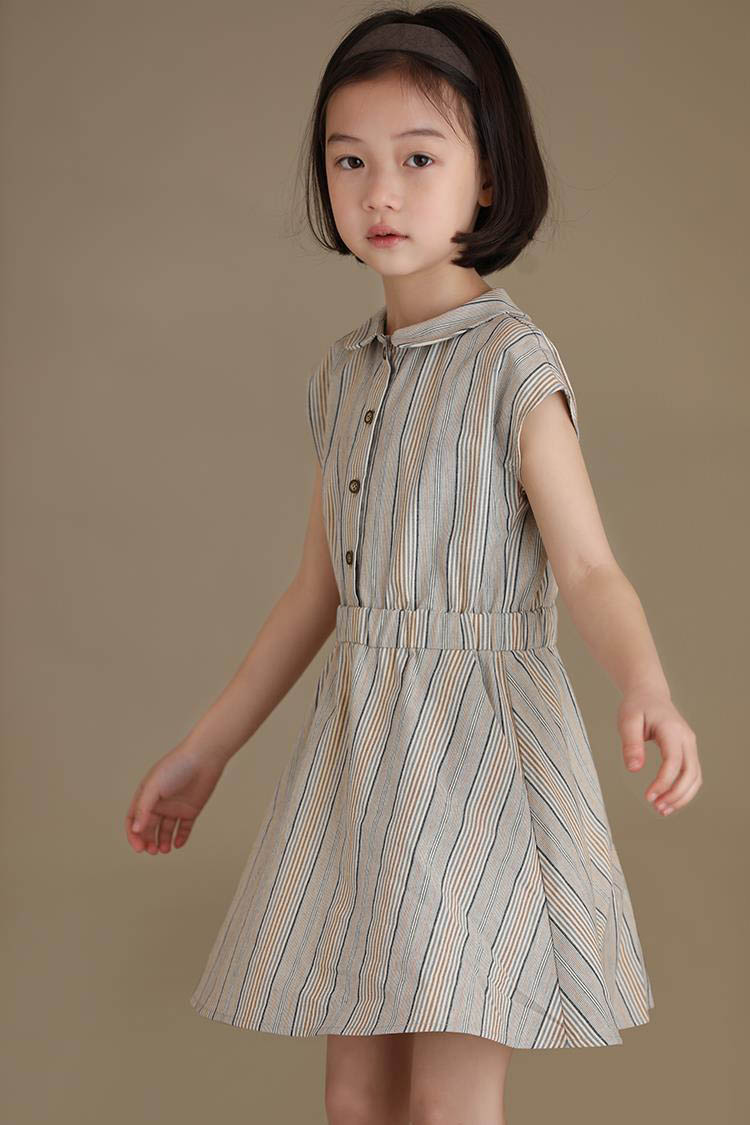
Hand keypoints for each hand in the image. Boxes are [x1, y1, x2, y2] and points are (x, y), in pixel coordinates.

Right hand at [125, 744, 226, 853]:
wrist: (204, 758)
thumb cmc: (176, 767)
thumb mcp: (154, 787)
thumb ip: (143, 808)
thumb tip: (135, 830)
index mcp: (146, 795)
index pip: (133, 819)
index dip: (133, 834)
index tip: (139, 847)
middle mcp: (159, 803)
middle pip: (149, 828)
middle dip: (148, 841)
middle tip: (152, 851)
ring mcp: (175, 807)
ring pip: (165, 830)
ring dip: (163, 842)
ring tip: (164, 849)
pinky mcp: (191, 810)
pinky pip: (183, 828)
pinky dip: (180, 838)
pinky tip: (178, 844)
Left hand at [617, 689, 701, 815]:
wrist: (649, 694)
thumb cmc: (637, 706)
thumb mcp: (627, 720)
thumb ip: (630, 744)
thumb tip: (634, 769)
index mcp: (671, 729)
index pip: (673, 761)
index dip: (663, 782)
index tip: (649, 797)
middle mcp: (686, 739)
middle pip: (690, 773)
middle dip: (676, 794)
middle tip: (657, 808)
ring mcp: (690, 745)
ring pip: (695, 777)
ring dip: (682, 796)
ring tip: (662, 810)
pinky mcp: (688, 751)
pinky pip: (692, 775)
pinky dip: (683, 790)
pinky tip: (668, 799)